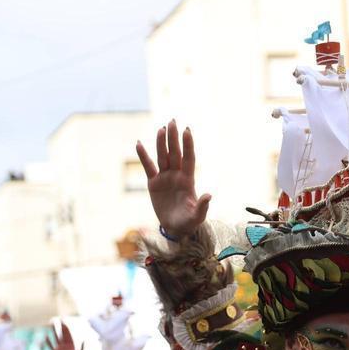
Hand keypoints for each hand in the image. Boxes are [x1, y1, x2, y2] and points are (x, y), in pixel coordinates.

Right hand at [46, 322, 82, 349]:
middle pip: (62, 334)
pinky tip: (46, 337)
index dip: (66, 327)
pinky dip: (48, 342)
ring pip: (56, 338)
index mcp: (72, 345)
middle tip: (58, 319)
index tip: (64, 321)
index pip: (68, 334)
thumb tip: (86, 340)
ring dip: (54, 331)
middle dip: (60, 327)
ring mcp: (60, 349)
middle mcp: (66, 346)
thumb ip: (83, 348)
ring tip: (51, 324)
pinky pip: (51, 346)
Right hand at [136, 119, 211, 238]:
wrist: (175, 228)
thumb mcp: (197, 216)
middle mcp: (177, 175)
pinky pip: (148, 167)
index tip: (187, 131)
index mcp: (188, 180)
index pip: (188, 159)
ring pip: (163, 157)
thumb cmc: (189, 222)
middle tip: (173, 122)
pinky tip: (139, 143)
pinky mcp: (154, 183)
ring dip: (161, 143)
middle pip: (175, 153)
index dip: (188, 145)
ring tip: (161, 129)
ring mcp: (165, 178)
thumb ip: (202, 206)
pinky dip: (143, 156)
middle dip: (174, 138)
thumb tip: (209, 195)